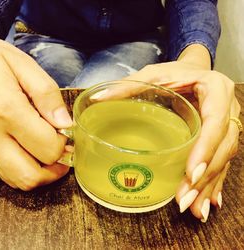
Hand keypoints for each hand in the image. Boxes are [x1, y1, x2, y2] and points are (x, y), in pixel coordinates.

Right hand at [0, 39, 72, 189]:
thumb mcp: (22, 66)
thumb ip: (46, 95)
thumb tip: (65, 123)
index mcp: (6, 110)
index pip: (48, 147)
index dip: (64, 145)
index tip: (67, 133)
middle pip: (31, 175)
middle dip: (55, 169)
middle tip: (64, 152)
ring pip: (16, 179)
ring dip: (41, 174)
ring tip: (50, 154)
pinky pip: (4, 173)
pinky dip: (23, 170)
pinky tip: (31, 153)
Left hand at [124, 60, 240, 221]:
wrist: (195, 70)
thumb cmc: (175, 72)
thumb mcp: (154, 74)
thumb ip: (127, 86)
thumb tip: (97, 98)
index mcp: (215, 89)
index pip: (215, 122)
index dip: (205, 148)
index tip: (191, 174)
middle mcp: (227, 109)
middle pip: (223, 146)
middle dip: (206, 176)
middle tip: (184, 199)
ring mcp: (228, 123)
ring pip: (225, 158)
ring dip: (210, 185)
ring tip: (195, 209)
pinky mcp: (222, 135)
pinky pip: (223, 160)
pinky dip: (215, 182)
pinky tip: (208, 200)